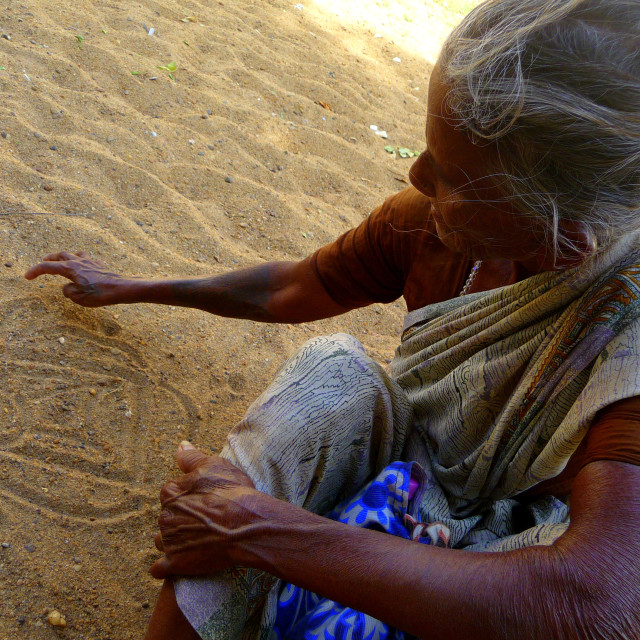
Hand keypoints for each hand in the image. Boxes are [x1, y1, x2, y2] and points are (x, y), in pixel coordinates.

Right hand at [24, 251, 128, 306]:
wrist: (121, 289)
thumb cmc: (100, 294)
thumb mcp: (78, 297)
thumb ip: (68, 291)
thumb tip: (68, 287)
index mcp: (70, 268)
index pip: (47, 267)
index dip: (35, 271)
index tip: (27, 277)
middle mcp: (79, 261)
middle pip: (61, 255)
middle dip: (50, 258)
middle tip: (44, 261)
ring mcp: (90, 262)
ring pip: (75, 254)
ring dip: (66, 256)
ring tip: (63, 260)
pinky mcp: (100, 266)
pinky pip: (88, 259)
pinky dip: (82, 261)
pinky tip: (85, 266)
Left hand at [150, 442, 260, 578]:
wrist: (246, 525)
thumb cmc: (233, 493)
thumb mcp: (215, 465)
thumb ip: (192, 458)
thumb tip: (181, 446)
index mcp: (171, 492)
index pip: (170, 494)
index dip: (187, 497)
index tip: (201, 501)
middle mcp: (164, 516)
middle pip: (167, 517)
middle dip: (180, 519)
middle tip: (202, 520)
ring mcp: (169, 541)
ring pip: (162, 541)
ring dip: (173, 541)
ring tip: (195, 540)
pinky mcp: (175, 564)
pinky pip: (159, 568)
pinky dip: (166, 566)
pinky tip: (180, 561)